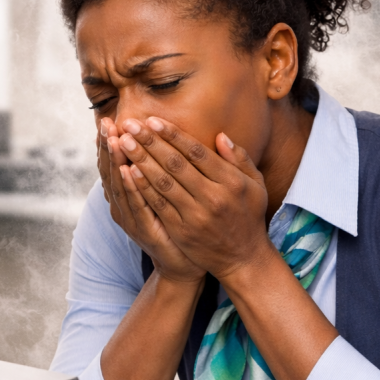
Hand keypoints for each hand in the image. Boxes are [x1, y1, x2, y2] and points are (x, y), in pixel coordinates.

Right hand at [97, 117, 205, 284]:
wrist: (182, 263)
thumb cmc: (175, 226)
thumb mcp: (163, 195)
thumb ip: (157, 170)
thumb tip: (154, 140)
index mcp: (127, 195)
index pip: (114, 164)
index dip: (109, 143)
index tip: (108, 119)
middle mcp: (124, 206)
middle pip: (111, 171)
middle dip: (108, 147)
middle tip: (106, 123)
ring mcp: (131, 219)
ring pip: (120, 186)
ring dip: (116, 162)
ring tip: (113, 139)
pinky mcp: (144, 231)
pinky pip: (136, 205)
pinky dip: (131, 187)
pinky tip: (129, 170)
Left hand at [117, 117, 272, 282]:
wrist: (243, 259)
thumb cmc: (249, 217)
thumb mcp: (256, 185)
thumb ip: (240, 159)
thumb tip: (220, 135)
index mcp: (231, 182)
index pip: (197, 152)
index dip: (173, 135)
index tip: (152, 120)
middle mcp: (213, 197)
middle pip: (176, 164)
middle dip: (150, 142)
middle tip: (129, 124)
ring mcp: (196, 216)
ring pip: (163, 183)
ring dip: (141, 160)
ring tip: (123, 142)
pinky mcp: (183, 231)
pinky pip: (159, 205)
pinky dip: (142, 188)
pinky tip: (128, 172)